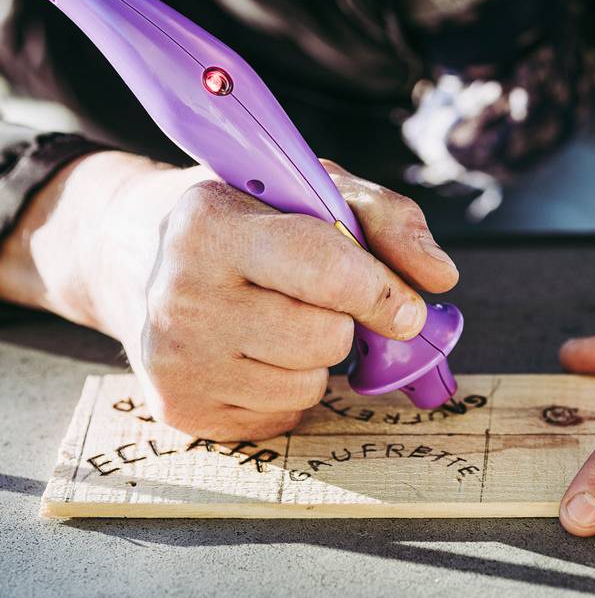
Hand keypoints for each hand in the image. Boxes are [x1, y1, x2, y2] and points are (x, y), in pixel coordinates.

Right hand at [0, 152, 457, 439]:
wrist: (143, 254)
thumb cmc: (249, 215)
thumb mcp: (314, 188)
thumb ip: (388, 220)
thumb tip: (441, 277)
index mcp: (211, 224)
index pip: (323, 270)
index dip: (380, 290)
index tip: (404, 304)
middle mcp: (180, 297)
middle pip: (325, 338)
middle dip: (341, 319)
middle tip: (314, 296)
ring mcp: (175, 360)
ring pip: (308, 385)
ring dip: (315, 356)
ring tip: (278, 317)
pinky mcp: (181, 409)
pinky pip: (283, 416)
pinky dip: (287, 386)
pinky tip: (257, 350)